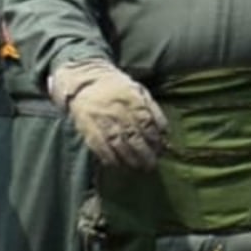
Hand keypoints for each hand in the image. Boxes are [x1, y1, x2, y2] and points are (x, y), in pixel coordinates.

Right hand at [50, 59, 167, 169]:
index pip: (146, 122)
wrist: (85, 82)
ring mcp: (101, 120)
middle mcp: (117, 110)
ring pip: (118, 144)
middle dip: (145, 153)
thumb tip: (165, 131)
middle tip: (152, 165)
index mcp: (132, 99)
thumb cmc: (118, 88)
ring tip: (139, 168)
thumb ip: (152, 110)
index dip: (154, 138)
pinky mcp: (88, 128)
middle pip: (133, 136)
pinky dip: (109, 158)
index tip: (161, 149)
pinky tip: (118, 165)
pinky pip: (99, 147)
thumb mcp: (139, 91)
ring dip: (130, 159)